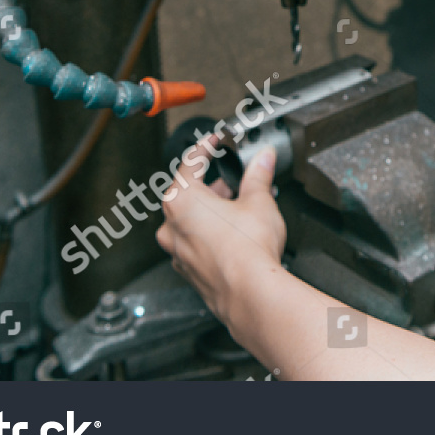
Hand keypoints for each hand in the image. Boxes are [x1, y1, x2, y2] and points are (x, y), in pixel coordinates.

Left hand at [156, 138, 284, 327]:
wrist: (250, 293)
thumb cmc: (247, 250)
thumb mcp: (258, 200)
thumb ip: (258, 176)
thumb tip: (263, 159)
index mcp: (182, 200)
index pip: (190, 163)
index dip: (206, 147)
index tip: (214, 141)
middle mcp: (172, 226)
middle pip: (187, 193)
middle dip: (212, 183)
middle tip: (233, 177)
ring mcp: (178, 251)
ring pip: (189, 220)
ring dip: (210, 209)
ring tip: (238, 207)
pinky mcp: (189, 271)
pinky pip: (195, 243)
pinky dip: (209, 233)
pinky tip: (232, 234)